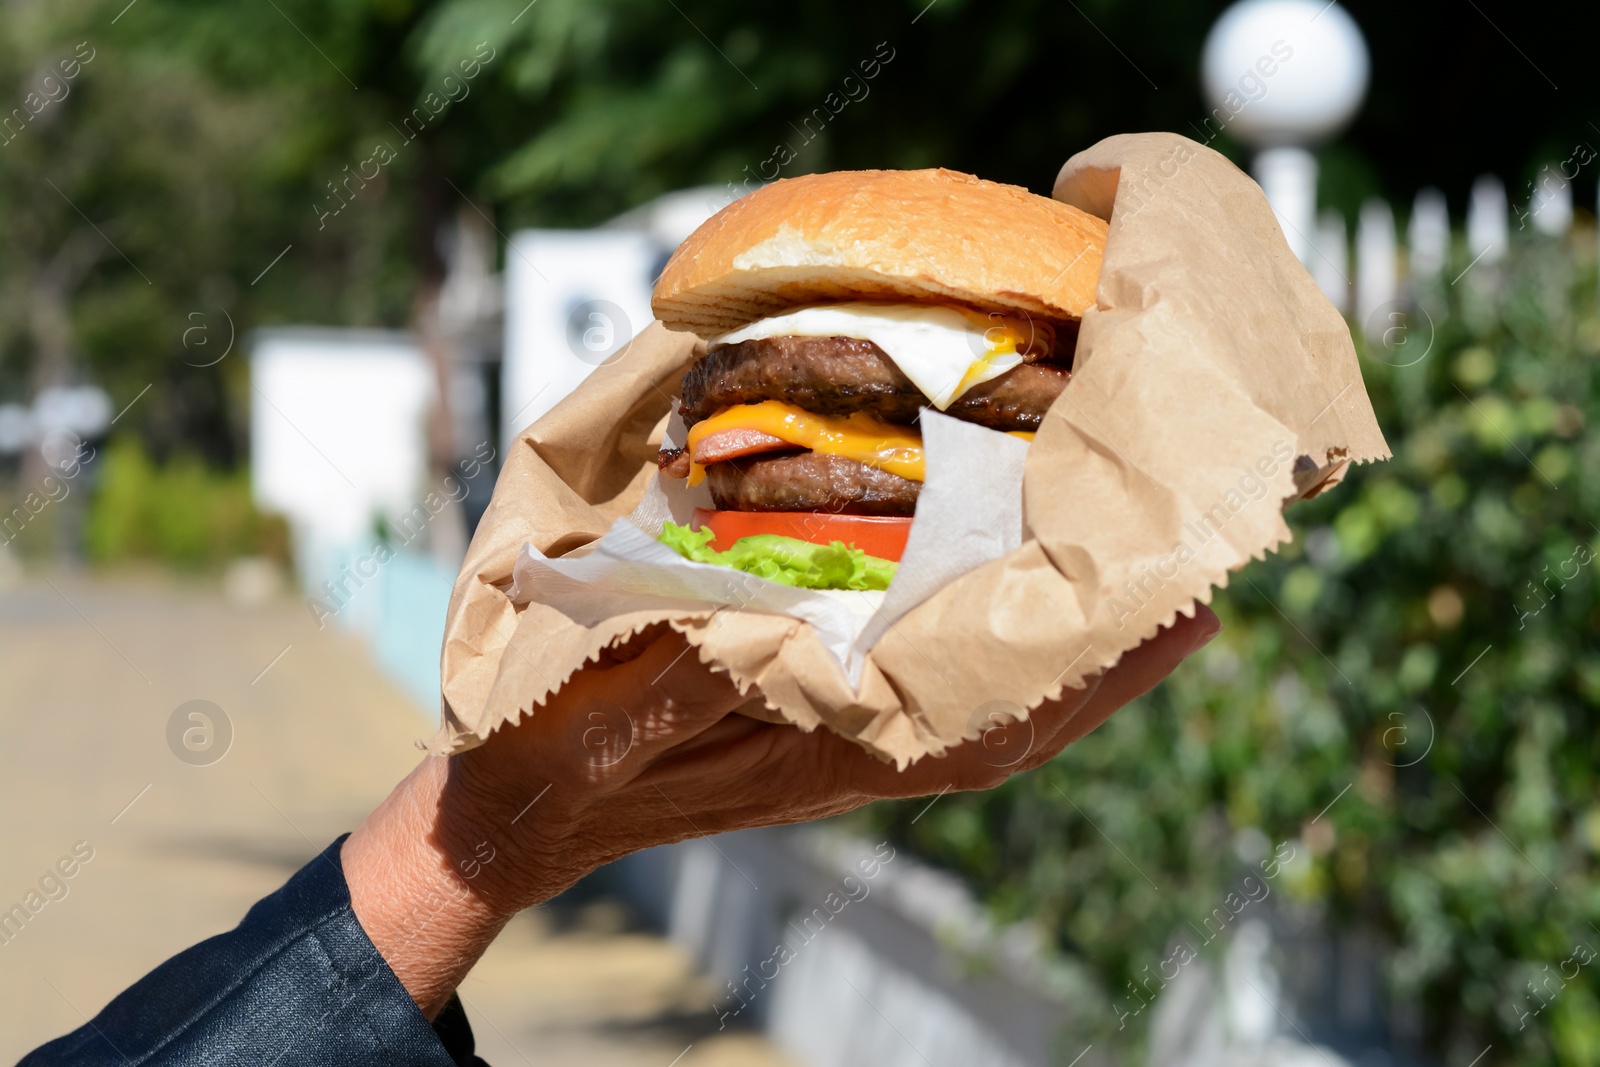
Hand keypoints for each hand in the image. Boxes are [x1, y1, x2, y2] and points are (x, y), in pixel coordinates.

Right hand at [342, 603, 1220, 1016]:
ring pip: (995, 693)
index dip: (1095, 672)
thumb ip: (669, 670)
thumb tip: (743, 613)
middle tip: (1208, 563)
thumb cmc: (552, 758)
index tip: (1187, 610)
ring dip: (1075, 642)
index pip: (993, 717)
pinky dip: (1001, 646)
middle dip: (1117, 645)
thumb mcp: (597, 714)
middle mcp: (862, 744)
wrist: (522, 811)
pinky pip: (939, 683)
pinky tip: (1021, 596)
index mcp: (826, 749)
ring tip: (1151, 573)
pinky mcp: (823, 715)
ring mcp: (850, 732)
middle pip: (1022, 701)